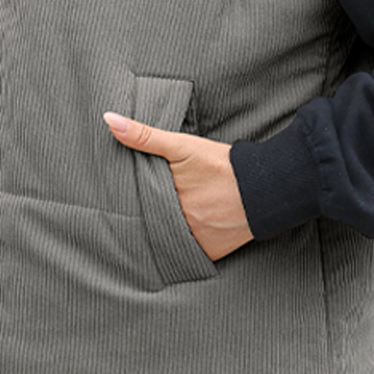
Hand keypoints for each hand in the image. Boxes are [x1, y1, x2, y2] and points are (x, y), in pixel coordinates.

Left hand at [103, 112, 253, 261]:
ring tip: (157, 223)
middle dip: (144, 218)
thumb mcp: (182, 146)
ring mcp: (194, 241)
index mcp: (166, 199)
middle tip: (137, 213)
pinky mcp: (209, 253)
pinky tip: (176, 236)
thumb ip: (144, 135)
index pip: (136, 204)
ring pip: (166, 239)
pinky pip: (186, 253)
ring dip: (160, 233)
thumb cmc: (221, 165)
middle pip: (151, 223)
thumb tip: (109, 119)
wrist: (265, 187)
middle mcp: (178, 224)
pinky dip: (180, 246)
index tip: (121, 199)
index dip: (128, 201)